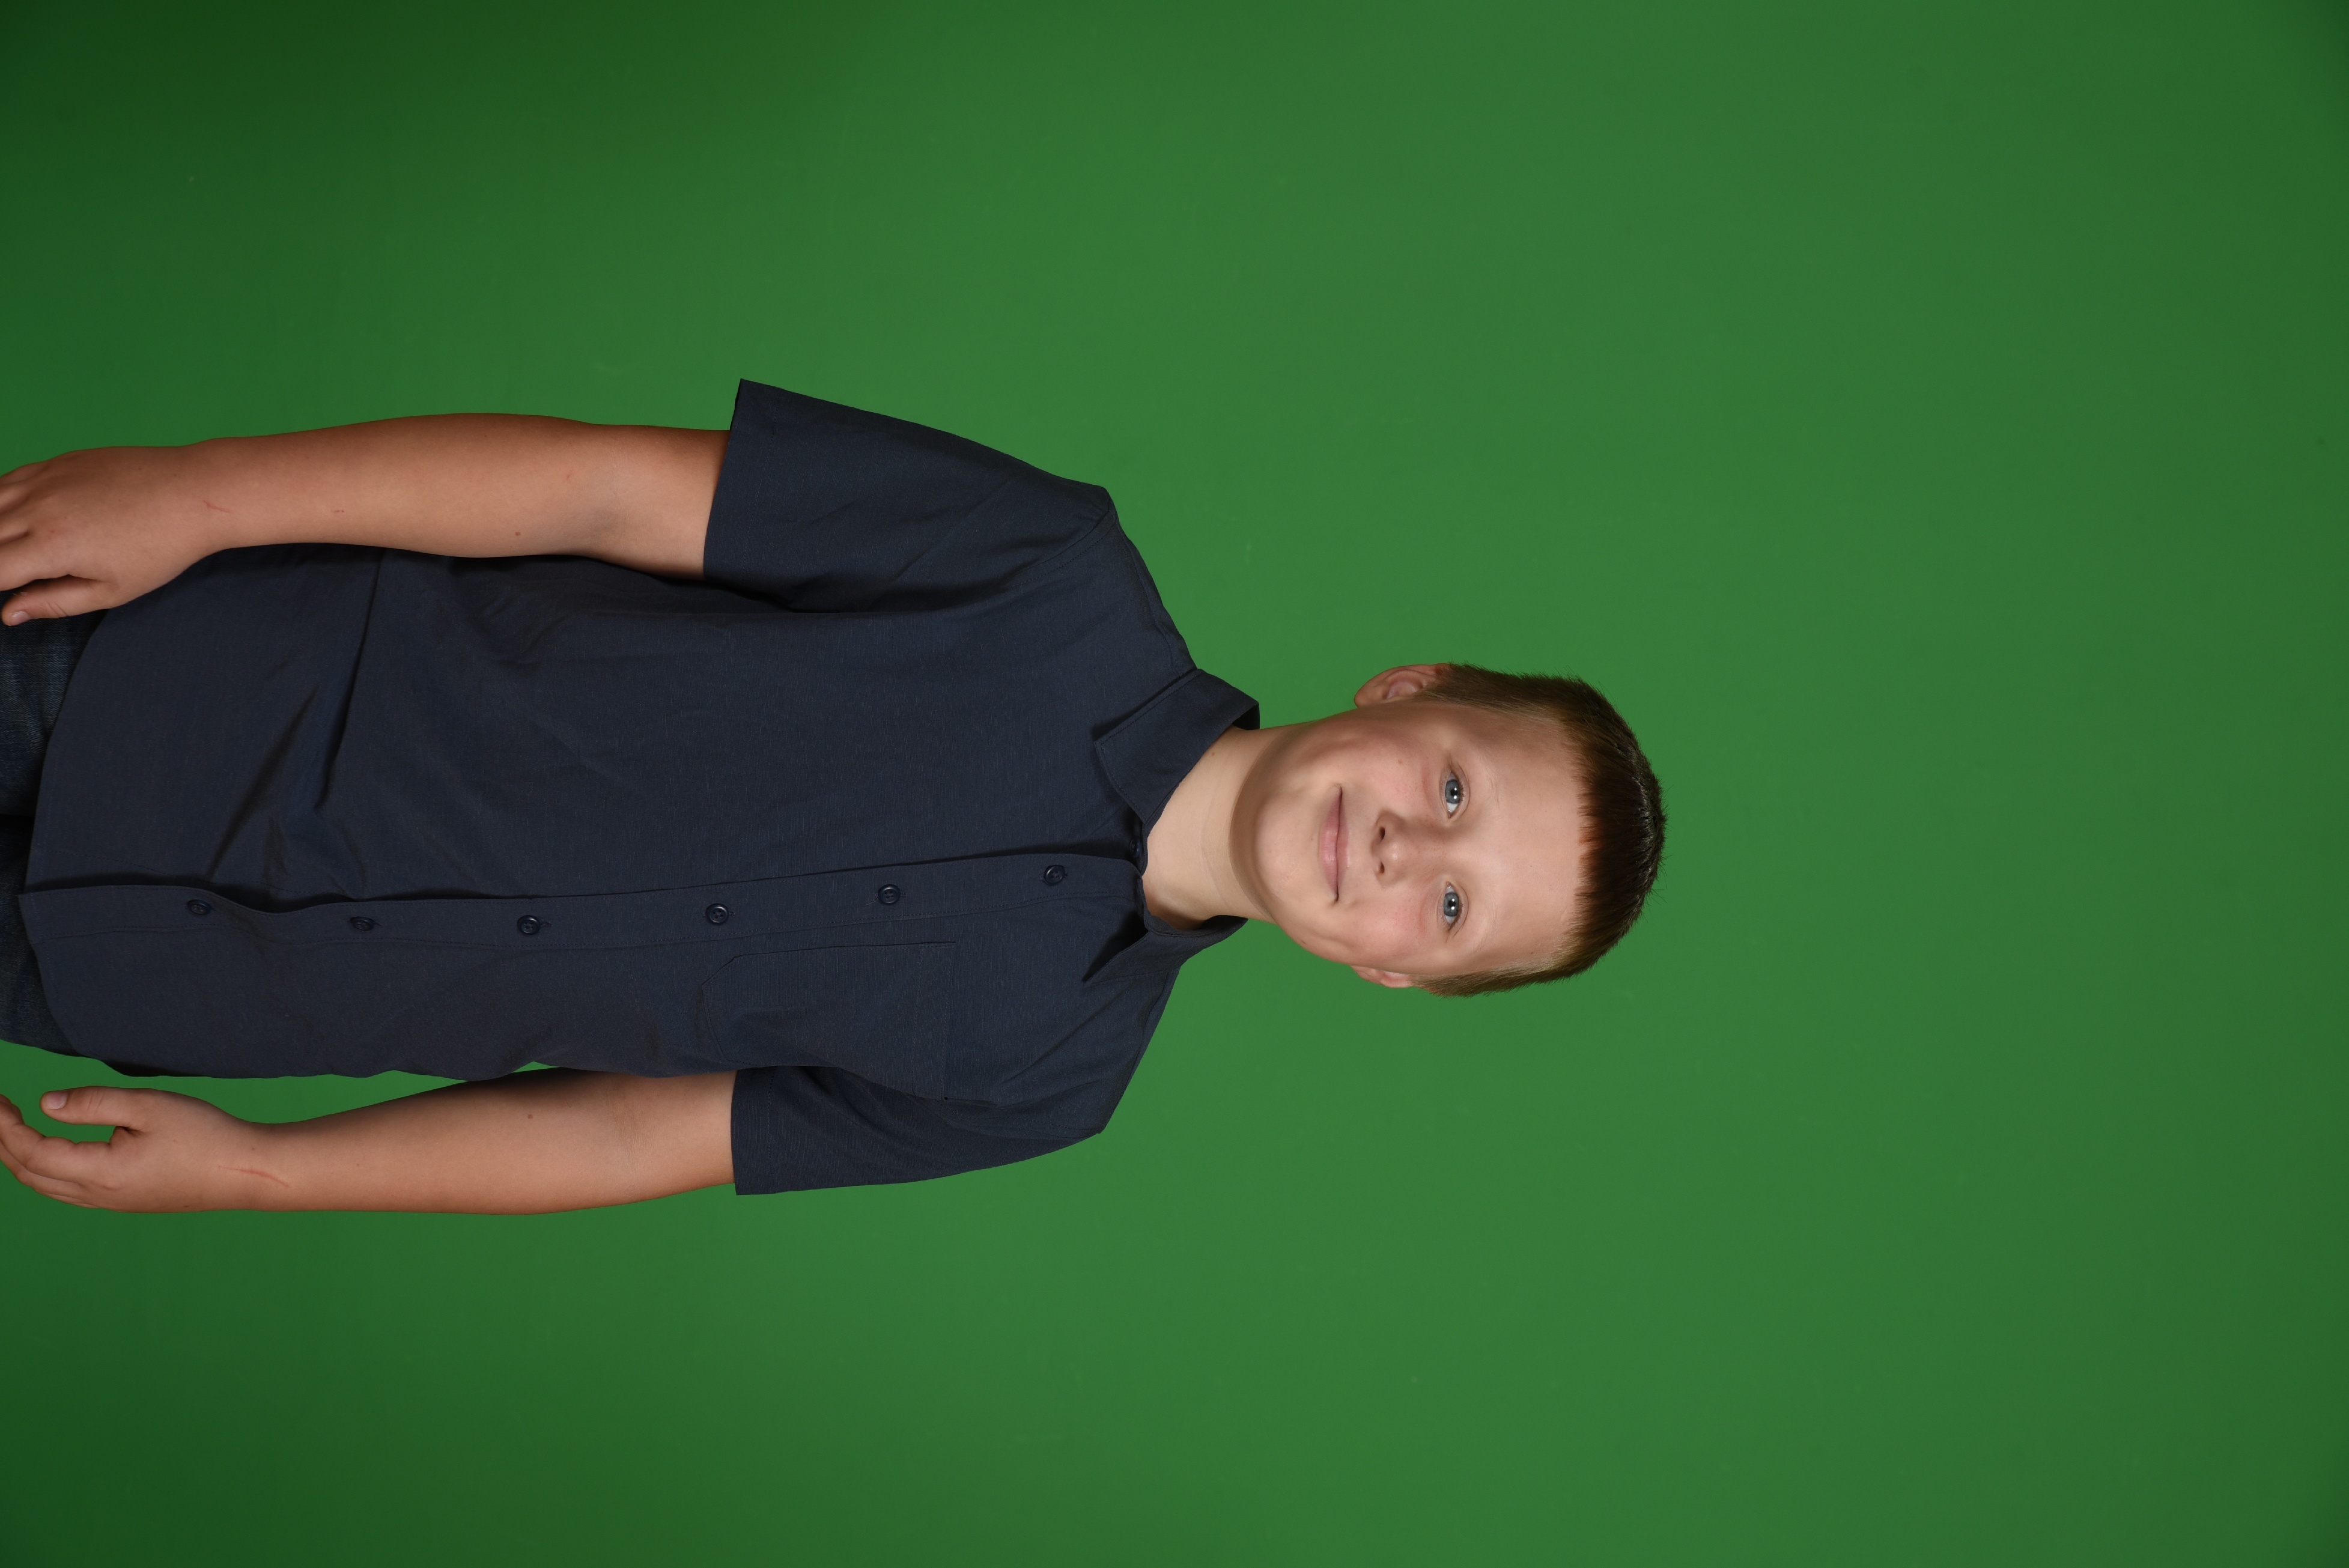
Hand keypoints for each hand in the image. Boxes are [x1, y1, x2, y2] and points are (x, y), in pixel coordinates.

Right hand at [0, 445, 235, 622]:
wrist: (193, 495)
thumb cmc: (161, 548)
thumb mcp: (112, 590)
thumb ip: (54, 602)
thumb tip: (10, 614)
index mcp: (51, 547)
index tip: (7, 589)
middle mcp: (38, 509)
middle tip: (14, 571)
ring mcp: (45, 480)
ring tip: (12, 549)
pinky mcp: (56, 462)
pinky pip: (8, 479)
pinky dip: (1, 499)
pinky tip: (12, 516)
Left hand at [0, 1086, 289, 1210]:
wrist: (246, 1172)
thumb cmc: (204, 1134)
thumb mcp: (149, 1105)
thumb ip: (94, 1102)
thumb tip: (46, 1103)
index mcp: (101, 1172)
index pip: (32, 1152)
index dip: (5, 1127)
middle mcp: (98, 1195)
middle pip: (29, 1174)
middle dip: (3, 1142)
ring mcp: (110, 1203)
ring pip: (45, 1185)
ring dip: (20, 1157)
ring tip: (11, 1126)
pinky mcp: (124, 1201)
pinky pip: (65, 1189)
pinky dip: (42, 1168)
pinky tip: (50, 1148)